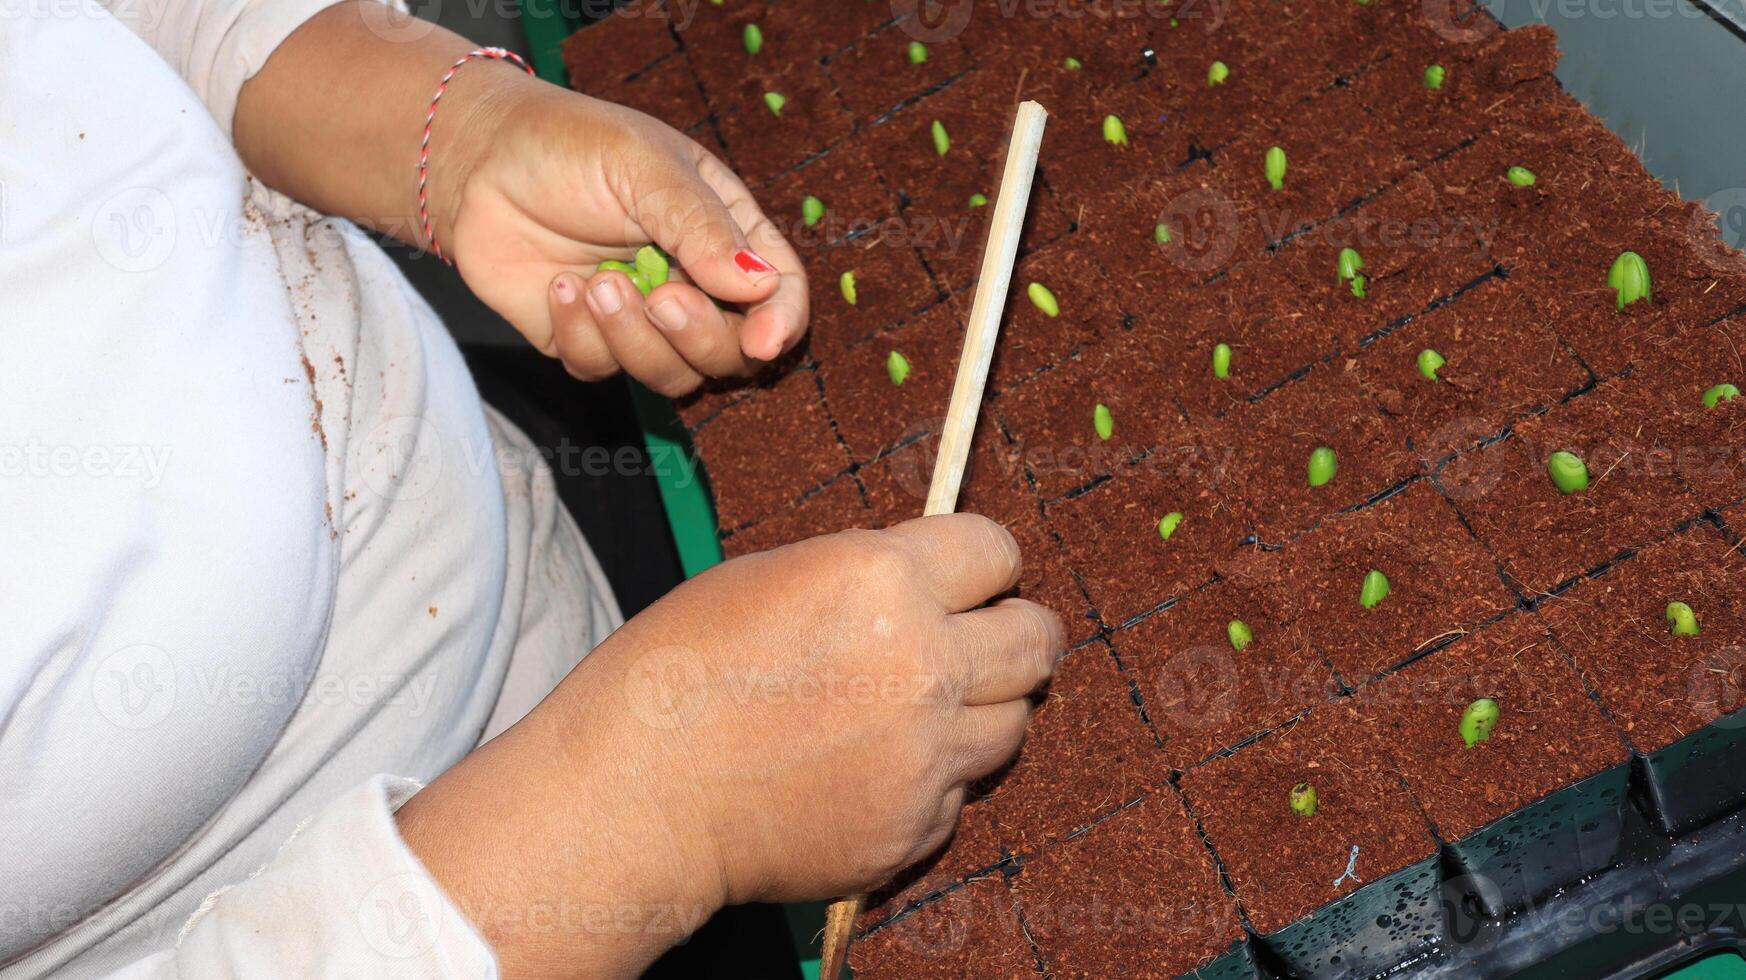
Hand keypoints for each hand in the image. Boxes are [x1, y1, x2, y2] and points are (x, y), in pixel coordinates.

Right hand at [394, 515, 1061, 977]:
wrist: (634, 794)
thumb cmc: (679, 672)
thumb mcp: (772, 576)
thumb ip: (867, 575)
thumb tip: (929, 581)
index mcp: (883, 580)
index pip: (997, 551)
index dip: (981, 564)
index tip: (969, 577)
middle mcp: (924, 663)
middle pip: (1037, 638)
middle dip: (1013, 630)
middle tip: (982, 638)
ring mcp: (926, 753)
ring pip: (1013, 721)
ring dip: (979, 709)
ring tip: (917, 710)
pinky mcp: (914, 824)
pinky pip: (959, 790)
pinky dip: (930, 778)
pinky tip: (869, 768)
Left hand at [442, 78, 809, 394]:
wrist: (480, 160)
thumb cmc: (573, 146)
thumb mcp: (647, 168)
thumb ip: (703, 228)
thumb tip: (761, 286)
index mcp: (726, 233)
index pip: (780, 290)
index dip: (780, 323)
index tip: (762, 341)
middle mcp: (693, 284)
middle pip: (731, 351)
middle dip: (701, 335)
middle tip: (660, 297)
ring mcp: (640, 320)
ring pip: (672, 376)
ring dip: (636, 339)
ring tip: (596, 282)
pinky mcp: (587, 342)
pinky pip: (603, 371)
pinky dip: (583, 337)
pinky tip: (561, 288)